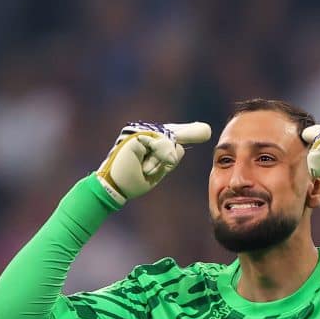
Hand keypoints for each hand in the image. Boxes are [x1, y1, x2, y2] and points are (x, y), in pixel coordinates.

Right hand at [96, 120, 210, 204]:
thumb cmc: (133, 181)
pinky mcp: (138, 135)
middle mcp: (146, 133)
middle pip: (176, 134)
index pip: (174, 136)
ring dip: (162, 160)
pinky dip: (158, 157)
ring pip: (169, 143)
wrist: (114, 187)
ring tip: (146, 170)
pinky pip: (160, 145)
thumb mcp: (158, 170)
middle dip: (189, 134)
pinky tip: (146, 167)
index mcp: (150, 140)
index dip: (189, 133)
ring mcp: (141, 132)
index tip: (205, 131)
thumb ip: (169, 158)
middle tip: (204, 133)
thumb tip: (180, 147)